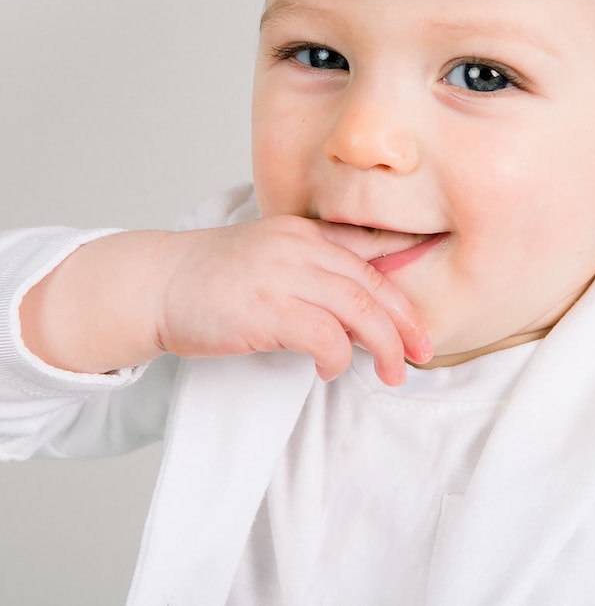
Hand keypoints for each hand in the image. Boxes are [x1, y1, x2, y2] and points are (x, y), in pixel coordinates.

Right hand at [153, 216, 430, 384]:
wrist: (157, 283)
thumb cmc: (214, 279)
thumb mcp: (270, 259)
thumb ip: (312, 273)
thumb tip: (357, 316)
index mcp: (304, 233)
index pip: (370, 249)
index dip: (407, 275)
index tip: (426, 305)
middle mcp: (299, 247)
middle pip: (373, 284)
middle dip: (405, 322)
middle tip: (423, 351)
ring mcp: (283, 275)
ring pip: (359, 309)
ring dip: (384, 346)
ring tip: (393, 372)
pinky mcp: (267, 309)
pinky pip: (325, 336)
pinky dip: (338, 357)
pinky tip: (332, 370)